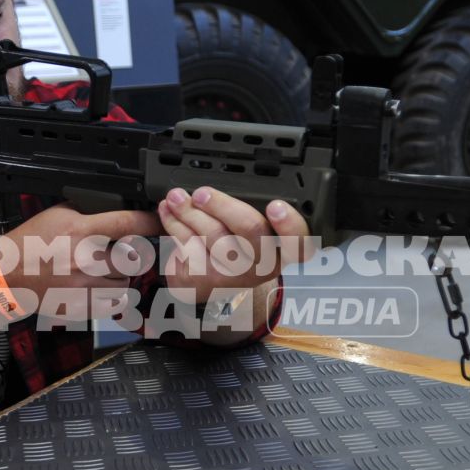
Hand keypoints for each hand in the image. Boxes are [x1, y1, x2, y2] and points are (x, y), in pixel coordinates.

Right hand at [0, 203, 162, 318]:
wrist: (7, 277)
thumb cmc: (31, 245)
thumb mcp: (57, 215)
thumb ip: (88, 213)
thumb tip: (118, 207)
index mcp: (80, 232)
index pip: (127, 223)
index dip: (149, 221)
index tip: (160, 221)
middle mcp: (85, 260)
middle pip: (132, 258)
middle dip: (130, 255)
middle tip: (119, 252)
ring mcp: (84, 286)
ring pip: (126, 281)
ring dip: (120, 276)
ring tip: (101, 270)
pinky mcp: (82, 307)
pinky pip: (115, 302)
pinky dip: (114, 295)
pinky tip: (100, 287)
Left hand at [155, 186, 311, 301]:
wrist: (218, 287)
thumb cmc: (239, 250)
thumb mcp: (255, 231)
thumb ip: (251, 209)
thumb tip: (223, 181)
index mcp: (283, 249)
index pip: (300, 241)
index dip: (290, 223)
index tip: (276, 206)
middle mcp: (264, 264)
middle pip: (251, 228)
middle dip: (223, 205)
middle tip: (203, 193)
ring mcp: (235, 275)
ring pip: (214, 235)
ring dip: (189, 211)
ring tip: (176, 197)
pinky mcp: (207, 280)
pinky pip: (189, 246)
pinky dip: (175, 225)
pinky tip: (169, 213)